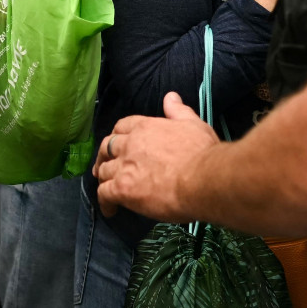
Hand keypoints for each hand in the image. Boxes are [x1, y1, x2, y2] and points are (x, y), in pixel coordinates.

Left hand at [93, 92, 220, 221]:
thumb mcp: (193, 124)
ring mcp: (124, 167)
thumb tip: (170, 97)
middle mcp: (130, 144)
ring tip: (108, 189)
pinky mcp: (122, 189)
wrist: (203, 179)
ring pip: (103, 171)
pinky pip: (104, 194)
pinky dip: (104, 202)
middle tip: (104, 166)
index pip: (122, 127)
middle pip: (106, 147)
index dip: (117, 136)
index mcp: (145, 127)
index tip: (118, 144)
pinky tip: (110, 210)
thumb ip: (178, 111)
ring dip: (104, 179)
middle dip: (103, 156)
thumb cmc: (202, 153)